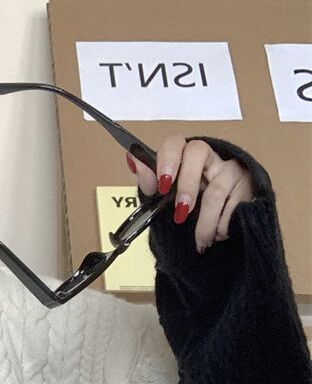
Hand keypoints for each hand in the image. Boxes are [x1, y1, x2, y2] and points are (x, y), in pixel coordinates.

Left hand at [126, 134, 254, 253]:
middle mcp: (210, 157)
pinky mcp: (250, 186)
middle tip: (180, 214)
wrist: (219, 230)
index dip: (167, 160)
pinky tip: (218, 235)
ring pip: (216, 188)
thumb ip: (150, 182)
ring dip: (205, 222)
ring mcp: (232, 169)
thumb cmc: (190, 209)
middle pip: (198, 152)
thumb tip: (132, 159)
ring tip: (201, 241)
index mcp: (184, 156)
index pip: (174, 142)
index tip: (162, 185)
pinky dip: (223, 227)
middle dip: (187, 185)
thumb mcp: (166, 199)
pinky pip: (236, 205)